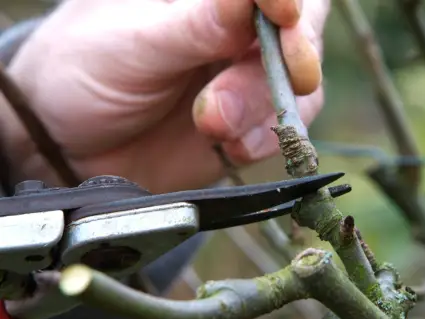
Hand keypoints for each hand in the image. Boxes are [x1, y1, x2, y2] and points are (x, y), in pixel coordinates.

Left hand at [1, 0, 328, 192]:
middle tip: (261, 82)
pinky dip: (263, 139)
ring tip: (214, 125)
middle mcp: (236, 28)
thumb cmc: (85, 70)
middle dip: (284, 59)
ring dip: (263, 108)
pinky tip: (230, 146)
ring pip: (299, 84)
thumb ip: (195, 25)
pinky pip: (282, 128)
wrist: (70, 145)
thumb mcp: (133, 42)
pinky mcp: (248, 123)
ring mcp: (246, 76)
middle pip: (302, 30)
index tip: (283, 15)